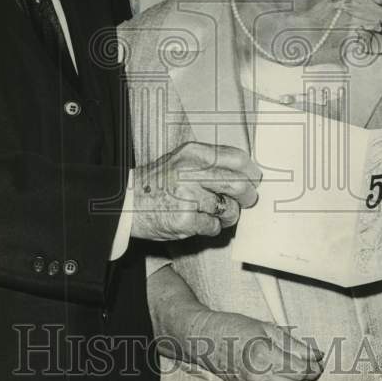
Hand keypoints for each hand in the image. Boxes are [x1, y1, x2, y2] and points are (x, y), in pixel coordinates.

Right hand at [131, 142, 260, 240]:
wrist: (128, 202)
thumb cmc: (159, 182)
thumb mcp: (182, 160)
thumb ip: (211, 163)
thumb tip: (247, 173)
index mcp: (194, 153)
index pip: (237, 158)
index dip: (251, 172)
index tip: (253, 180)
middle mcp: (191, 172)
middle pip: (239, 185)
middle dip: (248, 197)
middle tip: (246, 201)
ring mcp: (188, 196)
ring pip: (229, 209)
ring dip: (228, 215)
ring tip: (213, 212)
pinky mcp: (185, 219)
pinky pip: (214, 227)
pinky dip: (210, 227)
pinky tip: (197, 221)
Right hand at [191, 309, 322, 380]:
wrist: (204, 339)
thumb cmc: (235, 327)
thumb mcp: (266, 327)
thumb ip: (293, 344)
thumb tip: (316, 356)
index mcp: (263, 355)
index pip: (302, 370)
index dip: (313, 365)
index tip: (315, 359)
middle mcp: (257, 377)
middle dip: (306, 376)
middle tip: (303, 364)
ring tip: (290, 372)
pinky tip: (279, 380)